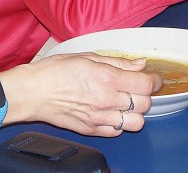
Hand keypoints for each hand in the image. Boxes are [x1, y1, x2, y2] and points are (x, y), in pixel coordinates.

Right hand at [0, 53, 161, 136]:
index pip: (146, 84)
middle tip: (136, 88)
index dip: (155, 80)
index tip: (153, 78)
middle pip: (145, 104)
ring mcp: (100, 118)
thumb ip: (117, 62)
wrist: (32, 91)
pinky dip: (118, 123)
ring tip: (125, 104)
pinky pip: (117, 131)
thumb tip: (140, 64)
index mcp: (107, 78)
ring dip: (135, 113)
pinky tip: (109, 112)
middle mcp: (107, 100)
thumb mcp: (87, 57)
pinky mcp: (92, 130)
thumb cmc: (55, 71)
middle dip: (145, 95)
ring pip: (136, 123)